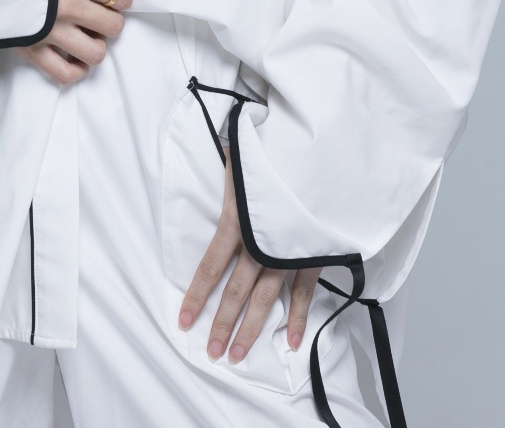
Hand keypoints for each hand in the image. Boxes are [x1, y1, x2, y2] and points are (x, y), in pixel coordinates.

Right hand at [14, 0, 138, 85]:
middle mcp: (66, 7)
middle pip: (113, 26)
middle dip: (111, 17)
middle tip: (98, 7)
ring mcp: (49, 32)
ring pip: (96, 53)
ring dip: (97, 42)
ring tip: (86, 28)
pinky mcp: (30, 49)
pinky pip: (65, 74)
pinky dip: (76, 67)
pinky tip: (73, 51)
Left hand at [179, 156, 319, 363]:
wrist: (320, 153)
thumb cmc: (275, 150)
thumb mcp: (242, 157)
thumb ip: (228, 171)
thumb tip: (215, 159)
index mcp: (238, 219)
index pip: (211, 266)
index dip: (195, 295)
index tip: (183, 321)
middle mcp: (260, 243)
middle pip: (236, 291)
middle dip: (222, 324)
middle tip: (212, 352)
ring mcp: (288, 253)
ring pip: (266, 299)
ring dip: (251, 329)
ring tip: (237, 355)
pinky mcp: (312, 255)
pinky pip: (304, 293)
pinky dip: (300, 319)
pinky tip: (292, 343)